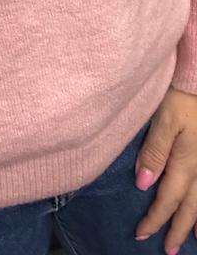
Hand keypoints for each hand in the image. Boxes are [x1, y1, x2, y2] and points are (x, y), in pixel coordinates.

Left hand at [135, 87, 196, 254]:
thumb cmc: (182, 94)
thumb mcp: (164, 118)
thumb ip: (154, 150)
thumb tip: (143, 184)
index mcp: (185, 160)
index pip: (167, 197)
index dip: (155, 218)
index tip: (141, 234)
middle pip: (189, 206)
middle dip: (177, 229)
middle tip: (169, 251)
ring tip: (192, 241)